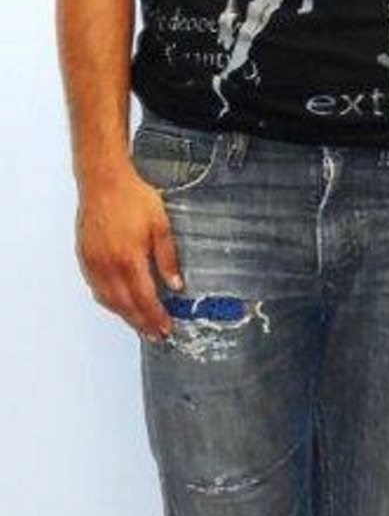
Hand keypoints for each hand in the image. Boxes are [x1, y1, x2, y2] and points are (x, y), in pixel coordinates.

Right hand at [76, 164, 183, 338]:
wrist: (104, 181)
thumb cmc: (132, 197)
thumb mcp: (161, 225)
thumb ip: (168, 258)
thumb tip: (176, 284)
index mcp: (129, 258)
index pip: (145, 298)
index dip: (156, 317)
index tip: (165, 328)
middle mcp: (108, 265)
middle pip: (126, 305)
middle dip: (142, 323)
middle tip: (155, 334)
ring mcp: (94, 263)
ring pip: (109, 300)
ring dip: (125, 316)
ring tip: (140, 325)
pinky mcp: (86, 257)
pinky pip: (97, 289)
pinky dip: (109, 302)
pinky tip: (119, 304)